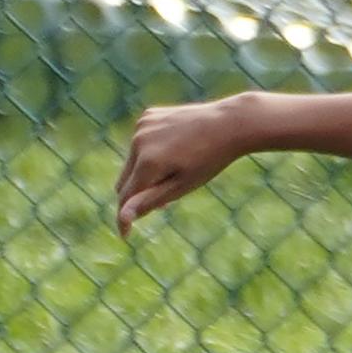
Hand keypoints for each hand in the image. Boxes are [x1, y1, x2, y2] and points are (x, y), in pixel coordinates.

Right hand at [114, 94, 257, 236]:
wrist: (228, 124)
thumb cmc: (210, 161)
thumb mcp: (182, 186)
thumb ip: (150, 201)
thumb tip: (122, 216)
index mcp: (148, 162)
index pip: (125, 196)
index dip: (124, 218)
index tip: (125, 236)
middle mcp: (139, 142)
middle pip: (124, 180)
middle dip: (137, 194)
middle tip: (166, 202)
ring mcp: (141, 126)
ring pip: (132, 162)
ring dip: (144, 173)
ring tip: (177, 171)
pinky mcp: (147, 116)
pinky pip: (140, 143)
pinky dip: (150, 152)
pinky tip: (176, 149)